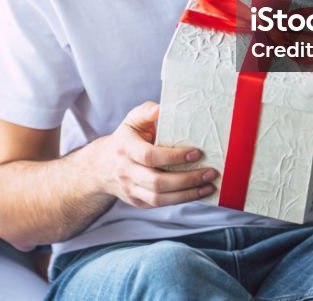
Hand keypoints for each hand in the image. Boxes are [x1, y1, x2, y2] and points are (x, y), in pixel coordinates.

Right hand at [92, 101, 216, 208]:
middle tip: (210, 172)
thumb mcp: (131, 121)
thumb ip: (147, 111)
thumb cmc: (124, 139)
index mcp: (125, 148)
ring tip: (209, 186)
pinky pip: (160, 205)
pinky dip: (181, 200)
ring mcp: (131, 189)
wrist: (101, 167)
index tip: (197, 153)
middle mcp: (126, 171)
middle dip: (187, 179)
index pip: (150, 156)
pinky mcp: (137, 202)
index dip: (174, 157)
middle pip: (157, 181)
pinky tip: (198, 193)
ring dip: (188, 194)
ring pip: (159, 198)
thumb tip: (163, 108)